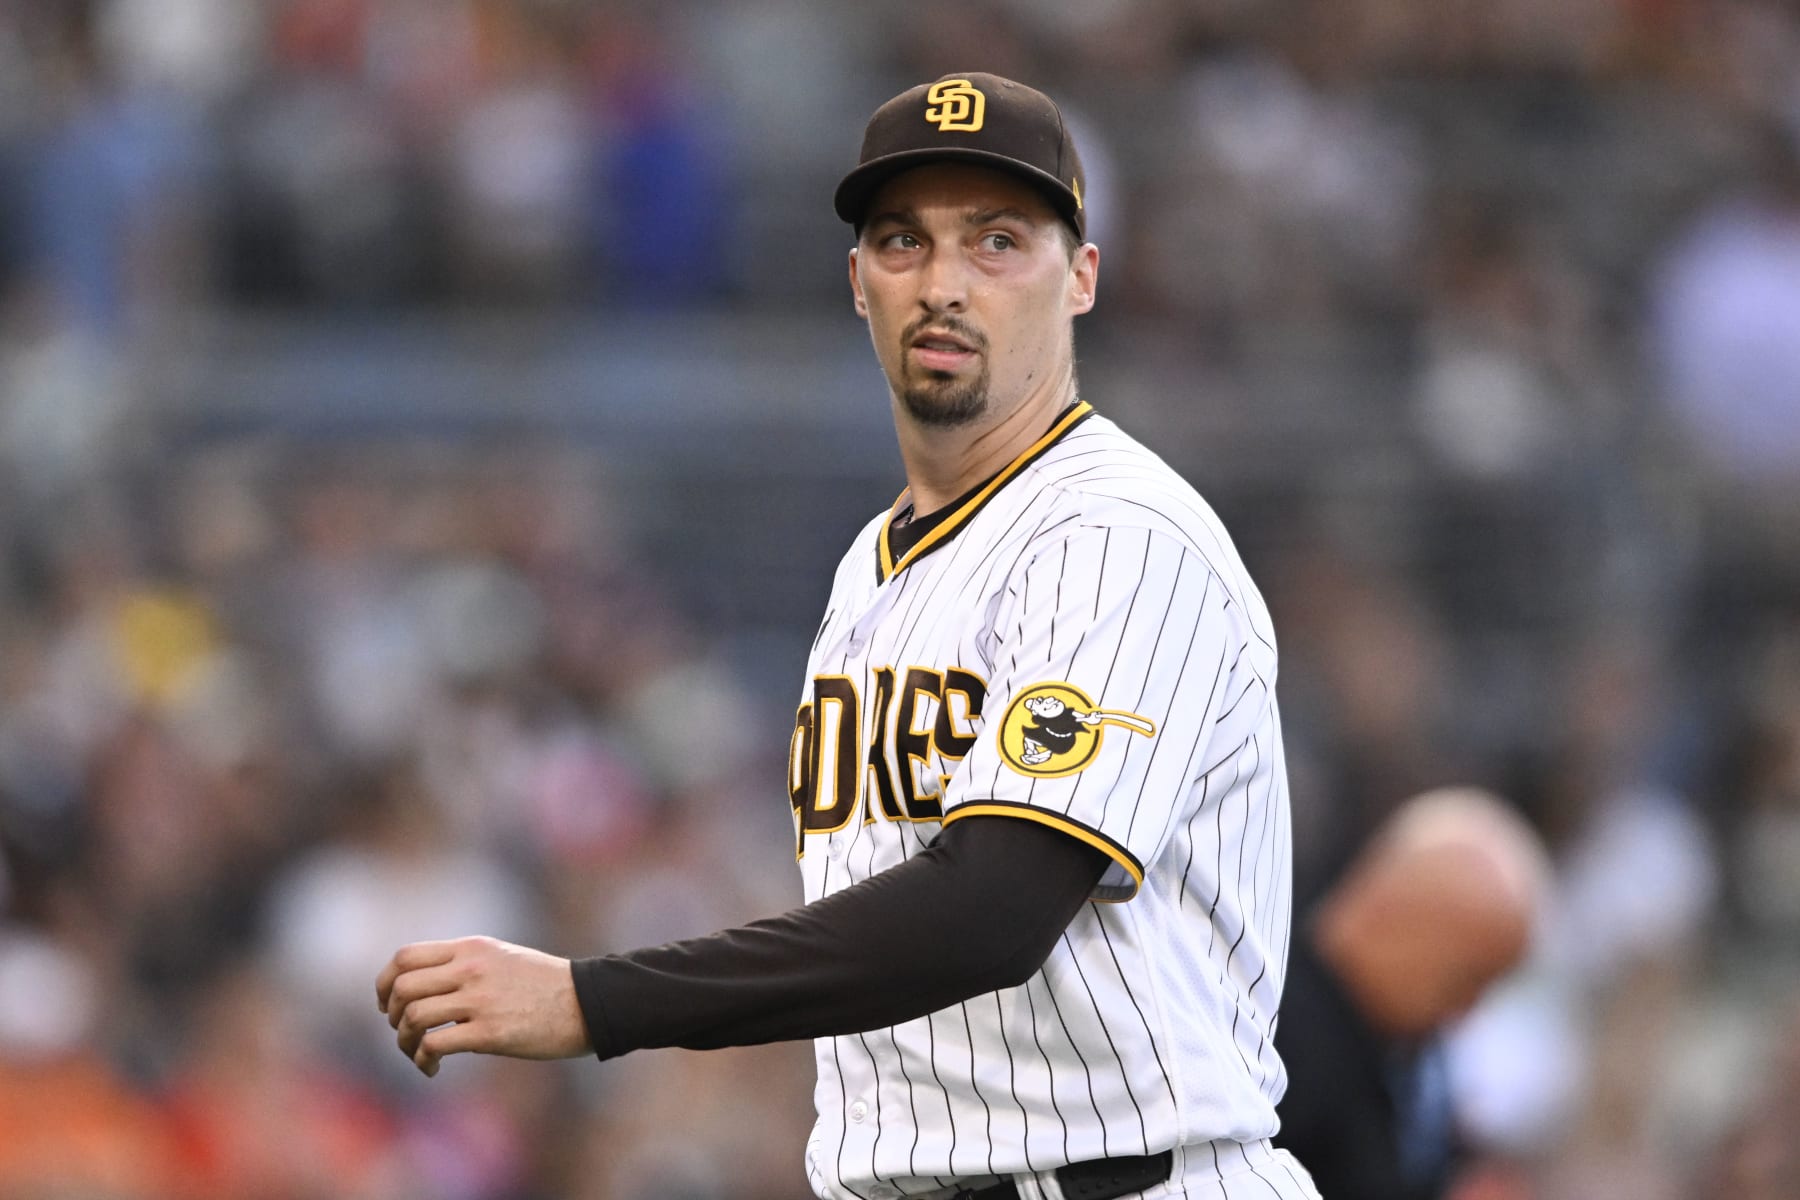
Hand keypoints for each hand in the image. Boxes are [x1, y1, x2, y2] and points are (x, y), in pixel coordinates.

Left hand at [375, 936, 591, 1076]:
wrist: (587, 1002)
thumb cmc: (546, 984)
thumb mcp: (502, 957)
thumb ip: (465, 964)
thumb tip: (426, 986)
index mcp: (471, 948)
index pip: (406, 956)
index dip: (385, 983)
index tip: (389, 1004)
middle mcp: (471, 969)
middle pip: (403, 987)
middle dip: (393, 1016)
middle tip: (405, 1032)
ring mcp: (480, 1000)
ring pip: (414, 1017)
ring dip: (404, 1042)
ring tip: (418, 1054)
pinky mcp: (490, 1032)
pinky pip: (434, 1044)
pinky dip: (423, 1060)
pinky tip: (433, 1068)